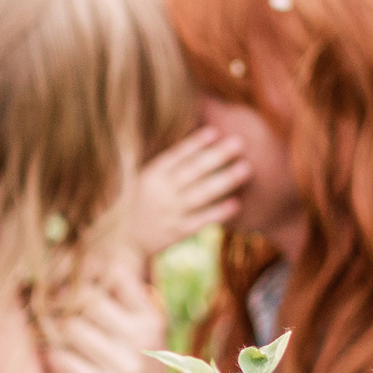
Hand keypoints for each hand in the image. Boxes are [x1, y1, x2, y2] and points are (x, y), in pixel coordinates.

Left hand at [47, 268, 185, 372]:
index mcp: (152, 320)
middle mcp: (143, 340)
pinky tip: (55, 364)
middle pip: (84, 299)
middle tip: (44, 310)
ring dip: (52, 333)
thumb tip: (80, 264)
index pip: (114, 274)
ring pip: (69, 328)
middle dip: (60, 304)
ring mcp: (127, 369)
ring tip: (51, 340)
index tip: (64, 278)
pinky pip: (62, 361)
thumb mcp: (143, 340)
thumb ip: (121, 307)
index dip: (84, 272)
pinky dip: (52, 360)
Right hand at [120, 127, 247, 259]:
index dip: (196, 143)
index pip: (176, 155)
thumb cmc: (142, 201)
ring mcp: (170, 212)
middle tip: (240, 143)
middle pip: (193, 171)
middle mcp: (161, 192)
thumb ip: (168, 162)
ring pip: (201, 194)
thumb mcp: (145, 178)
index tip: (216, 131)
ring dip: (225, 180)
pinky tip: (237, 203)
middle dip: (217, 156)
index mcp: (151, 175)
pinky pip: (201, 220)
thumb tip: (194, 138)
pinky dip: (219, 212)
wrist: (126, 240)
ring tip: (246, 168)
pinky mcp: (178, 231)